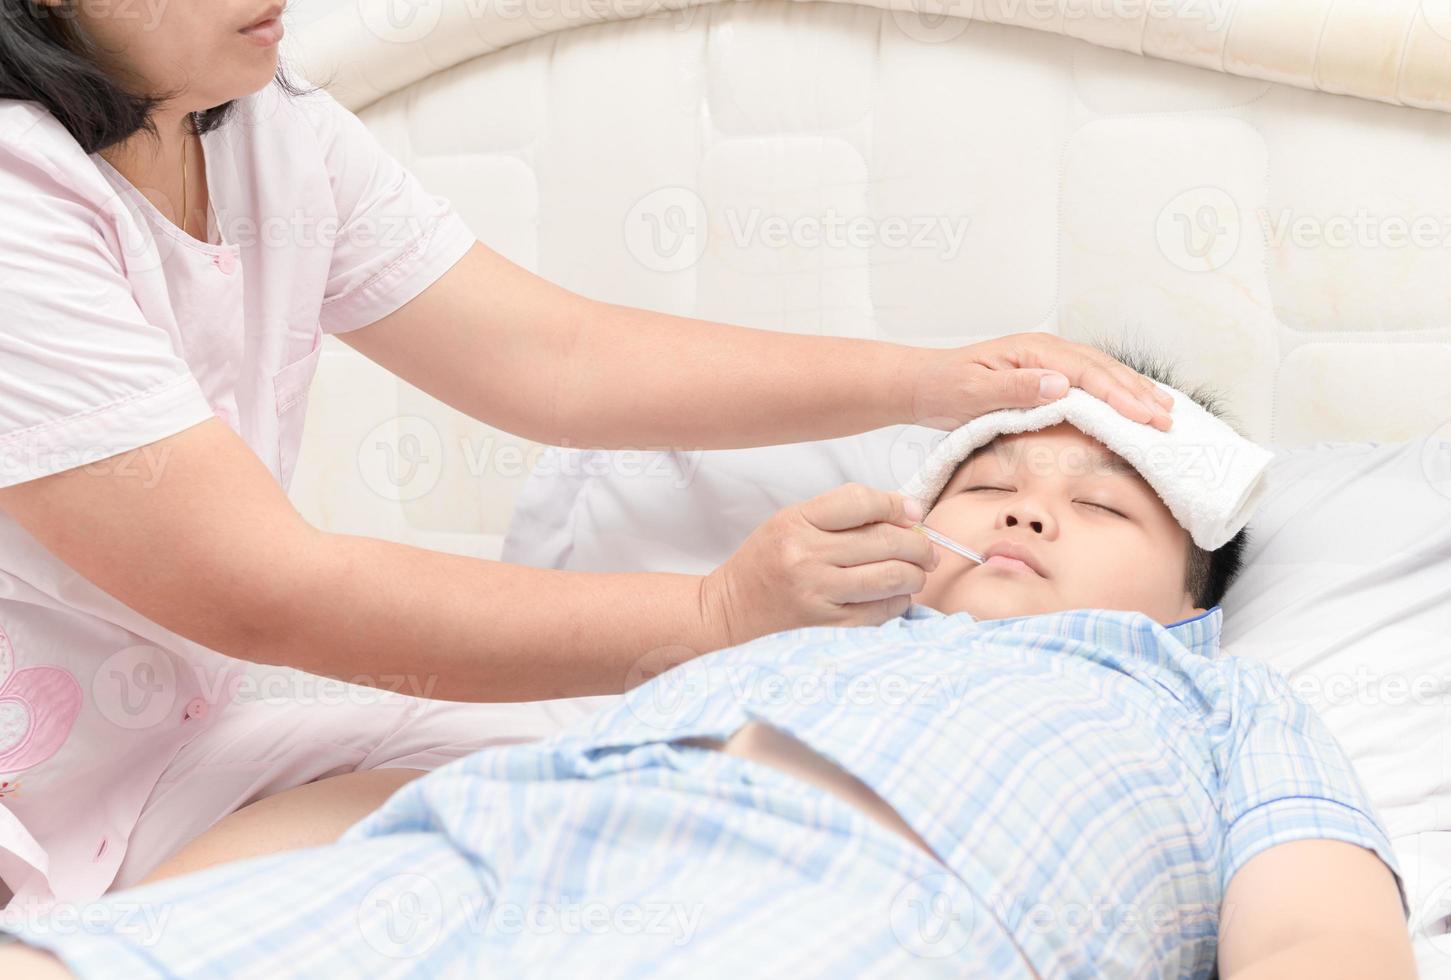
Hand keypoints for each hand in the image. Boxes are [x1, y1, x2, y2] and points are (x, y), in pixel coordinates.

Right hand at [700, 483, 939, 647]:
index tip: (912, 513)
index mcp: (797, 522)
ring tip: (916, 573)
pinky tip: (895, 596)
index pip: (862, 502)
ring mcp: (817, 594)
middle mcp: (806, 557)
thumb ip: (843, 513)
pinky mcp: (826, 626)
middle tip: (927, 550)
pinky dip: (898, 602)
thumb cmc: (767, 560)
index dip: (897, 505)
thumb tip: (908, 513)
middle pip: (885, 541)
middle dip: (919, 545)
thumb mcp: (793, 520)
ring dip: (915, 575)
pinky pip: (880, 612)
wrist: (731, 609)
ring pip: (889, 578)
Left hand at [902, 332, 1175, 431]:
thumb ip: (1016, 388)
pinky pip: (1088, 380)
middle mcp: (1045, 350)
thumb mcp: (973, 392)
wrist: (922, 383)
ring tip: (1164, 410)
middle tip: (1167, 420)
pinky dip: (1114, 391)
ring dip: (1133, 391)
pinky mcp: (1044, 373)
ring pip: (1101, 372)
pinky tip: (1131, 402)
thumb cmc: (943, 388)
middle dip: (1137, 394)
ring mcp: (1046, 360)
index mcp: (1033, 352)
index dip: (1118, 396)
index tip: (1145, 416)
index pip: (1086, 374)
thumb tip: (1060, 385)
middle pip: (1102, 370)